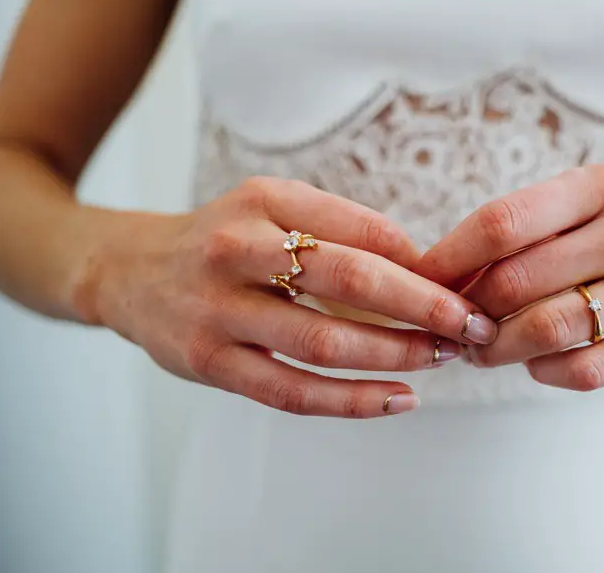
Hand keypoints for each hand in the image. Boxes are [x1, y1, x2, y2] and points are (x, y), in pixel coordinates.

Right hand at [85, 177, 497, 417]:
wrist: (129, 271)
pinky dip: (351, 401)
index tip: (467, 284)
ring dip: (395, 355)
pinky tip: (398, 399)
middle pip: (350, 281)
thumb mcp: (273, 207)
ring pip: (324, 343)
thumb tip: (424, 265)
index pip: (364, 231)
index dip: (424, 263)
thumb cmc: (223, 239)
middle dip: (424, 307)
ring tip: (441, 360)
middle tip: (473, 324)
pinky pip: (291, 392)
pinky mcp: (206, 363)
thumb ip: (342, 227)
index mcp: (264, 201)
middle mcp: (237, 248)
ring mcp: (217, 310)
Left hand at [417, 164, 603, 390]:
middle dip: (467, 311)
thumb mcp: (592, 200)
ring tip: (480, 350)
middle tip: (450, 325)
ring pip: (548, 329)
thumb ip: (528, 230)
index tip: (419, 280)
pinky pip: (588, 369)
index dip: (448, 257)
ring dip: (497, 348)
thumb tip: (446, 276)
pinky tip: (536, 363)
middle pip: (516, 281)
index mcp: (602, 186)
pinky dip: (545, 372)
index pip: (502, 222)